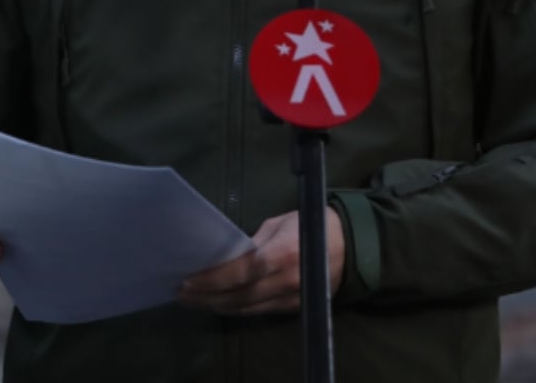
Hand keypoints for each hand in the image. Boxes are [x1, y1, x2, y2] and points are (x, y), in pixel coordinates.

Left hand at [179, 208, 344, 314]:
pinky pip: (258, 311)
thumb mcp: (281, 223)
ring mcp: (292, 298)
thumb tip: (227, 256)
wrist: (353, 245)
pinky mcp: (294, 308)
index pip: (240, 272)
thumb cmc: (314, 224)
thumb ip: (254, 242)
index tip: (188, 280)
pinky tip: (221, 302)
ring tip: (195, 299)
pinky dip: (237, 308)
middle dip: (207, 296)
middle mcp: (287, 280)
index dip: (211, 279)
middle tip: (183, 293)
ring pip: (246, 308)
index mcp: (284, 253)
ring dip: (218, 305)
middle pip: (238, 296)